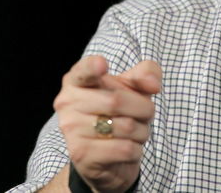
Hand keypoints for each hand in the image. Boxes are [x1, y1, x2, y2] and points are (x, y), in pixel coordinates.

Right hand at [53, 55, 161, 192]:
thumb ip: (146, 74)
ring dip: (142, 131)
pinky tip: (128, 149)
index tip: (102, 64)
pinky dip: (136, 150)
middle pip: (117, 101)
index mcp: (76, 80)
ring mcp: (71, 129)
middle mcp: (67, 102)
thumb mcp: (132, 88)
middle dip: (144, 109)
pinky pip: (125, 149)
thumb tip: (153, 84)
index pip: (84, 71)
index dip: (93, 67)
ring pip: (126, 127)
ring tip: (134, 133)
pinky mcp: (81, 154)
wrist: (104, 157)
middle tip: (144, 115)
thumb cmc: (118, 113)